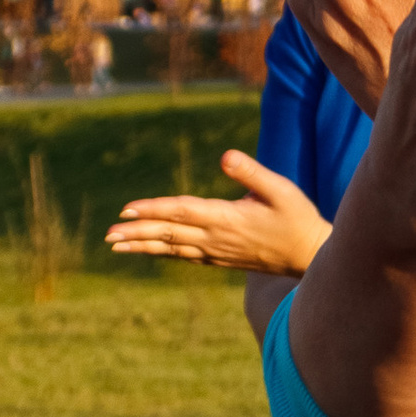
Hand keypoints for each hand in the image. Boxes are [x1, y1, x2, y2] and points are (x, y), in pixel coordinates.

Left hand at [104, 151, 328, 274]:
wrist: (308, 257)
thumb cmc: (297, 219)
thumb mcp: (281, 190)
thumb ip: (252, 172)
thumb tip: (225, 156)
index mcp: (226, 218)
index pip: (181, 211)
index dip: (152, 209)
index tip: (126, 209)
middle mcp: (216, 238)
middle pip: (168, 233)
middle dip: (136, 232)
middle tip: (107, 234)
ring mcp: (216, 252)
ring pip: (171, 248)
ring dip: (142, 246)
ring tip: (115, 245)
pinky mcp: (219, 259)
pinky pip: (183, 255)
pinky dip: (162, 252)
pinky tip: (148, 251)